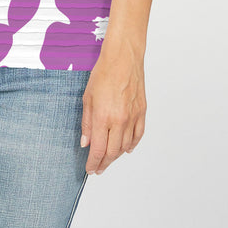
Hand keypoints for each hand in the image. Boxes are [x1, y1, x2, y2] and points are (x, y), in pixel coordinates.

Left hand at [80, 41, 146, 174]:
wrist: (123, 59)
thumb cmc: (104, 74)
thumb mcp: (87, 99)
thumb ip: (86, 123)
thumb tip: (86, 143)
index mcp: (103, 118)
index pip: (98, 149)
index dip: (93, 162)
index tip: (90, 169)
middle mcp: (119, 121)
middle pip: (112, 152)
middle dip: (104, 163)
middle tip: (98, 168)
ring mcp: (133, 117)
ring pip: (125, 146)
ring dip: (116, 156)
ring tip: (109, 159)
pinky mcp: (142, 112)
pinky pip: (138, 135)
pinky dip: (132, 145)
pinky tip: (126, 149)